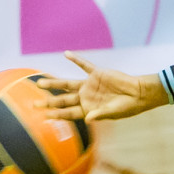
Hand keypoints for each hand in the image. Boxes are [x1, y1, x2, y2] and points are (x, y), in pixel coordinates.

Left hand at [36, 52, 167, 122]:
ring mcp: (90, 85)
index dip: (57, 114)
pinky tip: (66, 54)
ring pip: (67, 84)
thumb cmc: (128, 106)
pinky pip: (84, 65)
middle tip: (34, 104)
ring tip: (39, 82)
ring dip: (54, 83)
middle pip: (63, 99)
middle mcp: (85, 97)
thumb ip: (100, 114)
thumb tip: (88, 119)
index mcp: (88, 109)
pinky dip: (76, 60)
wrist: (140, 93)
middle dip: (48, 102)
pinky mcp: (97, 74)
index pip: (68, 113)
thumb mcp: (114, 112)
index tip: (44, 116)